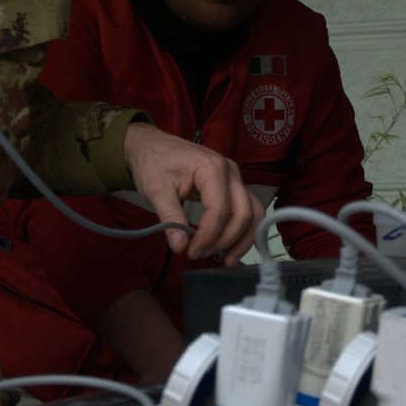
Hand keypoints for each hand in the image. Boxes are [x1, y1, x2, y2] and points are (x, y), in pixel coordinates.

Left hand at [122, 122, 262, 264]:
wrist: (152, 146)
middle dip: (225, 240)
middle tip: (200, 254)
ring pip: (252, 214)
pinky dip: (242, 231)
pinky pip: (247, 211)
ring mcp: (235, 178)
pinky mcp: (233, 187)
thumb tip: (180, 246)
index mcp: (211, 168)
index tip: (191, 251)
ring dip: (241, 239)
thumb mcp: (155, 190)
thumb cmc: (153, 162)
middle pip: (243, 213)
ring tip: (224, 260)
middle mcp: (230, 172)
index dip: (209, 236)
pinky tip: (231, 248)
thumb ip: (170, 218)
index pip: (220, 209)